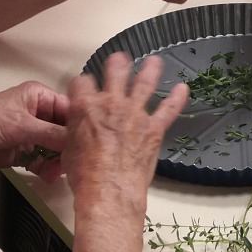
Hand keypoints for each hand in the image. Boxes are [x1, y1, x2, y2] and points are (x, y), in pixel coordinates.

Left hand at [0, 82, 69, 174]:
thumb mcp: (22, 124)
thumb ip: (51, 133)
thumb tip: (76, 142)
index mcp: (39, 96)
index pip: (69, 108)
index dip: (78, 124)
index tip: (88, 141)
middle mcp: (38, 113)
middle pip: (64, 130)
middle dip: (68, 146)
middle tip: (72, 160)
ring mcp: (31, 133)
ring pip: (55, 147)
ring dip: (58, 160)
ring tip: (57, 171)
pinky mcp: (23, 151)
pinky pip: (42, 159)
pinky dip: (46, 167)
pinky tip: (46, 174)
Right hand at [61, 54, 187, 210]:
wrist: (109, 191)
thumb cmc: (86, 176)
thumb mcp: (69, 150)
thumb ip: (76, 132)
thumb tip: (79, 132)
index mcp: (85, 107)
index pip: (82, 82)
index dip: (83, 83)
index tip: (85, 86)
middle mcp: (111, 104)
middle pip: (115, 71)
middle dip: (117, 63)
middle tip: (119, 60)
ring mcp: (134, 114)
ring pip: (144, 82)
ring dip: (150, 69)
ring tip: (155, 62)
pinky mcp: (153, 129)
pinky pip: (169, 109)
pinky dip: (177, 99)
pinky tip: (182, 90)